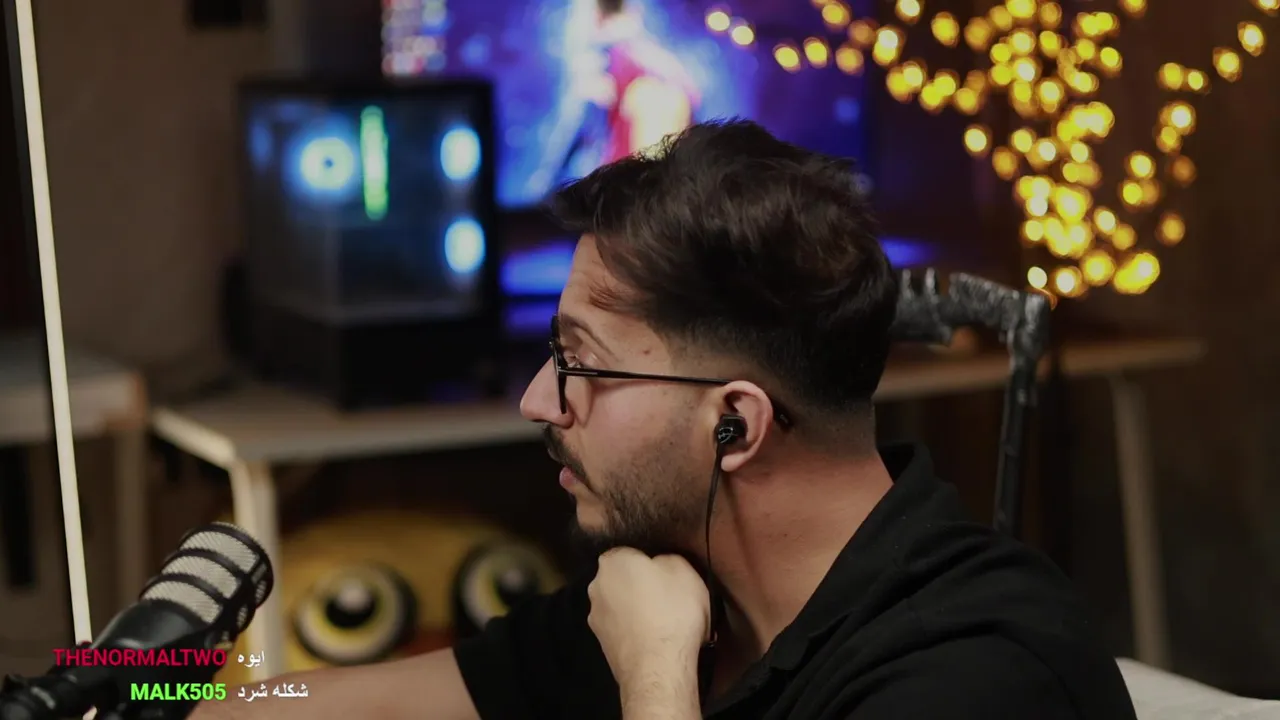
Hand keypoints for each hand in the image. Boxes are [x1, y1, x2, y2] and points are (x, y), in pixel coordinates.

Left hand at [587, 548, 709, 688]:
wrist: (658, 668)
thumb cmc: (671, 612)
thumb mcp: (683, 570)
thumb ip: (667, 559)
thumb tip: (660, 565)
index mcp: (612, 561)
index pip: (630, 553)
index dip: (651, 563)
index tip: (667, 577)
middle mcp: (596, 587)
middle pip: (623, 581)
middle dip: (641, 588)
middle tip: (668, 600)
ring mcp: (596, 619)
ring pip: (622, 608)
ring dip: (638, 613)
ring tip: (665, 625)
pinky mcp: (603, 646)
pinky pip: (624, 631)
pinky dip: (637, 634)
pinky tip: (657, 642)